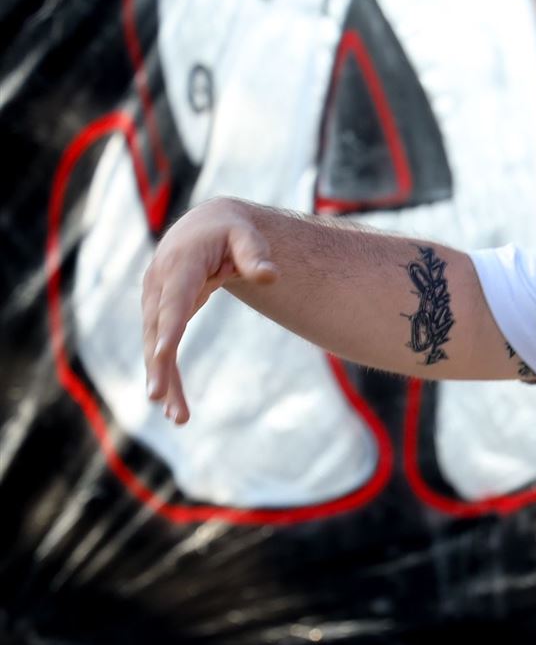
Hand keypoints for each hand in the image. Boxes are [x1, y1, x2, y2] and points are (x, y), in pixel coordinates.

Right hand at [141, 198, 278, 424]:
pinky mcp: (161, 316)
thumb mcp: (246, 236)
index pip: (174, 299)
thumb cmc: (231, 232)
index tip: (165, 353)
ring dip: (163, 380)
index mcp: (179, 264)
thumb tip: (271, 276)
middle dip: (159, 364)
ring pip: (155, 346)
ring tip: (177, 417)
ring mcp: (156, 301)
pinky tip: (175, 406)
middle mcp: (160, 285)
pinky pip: (162, 350)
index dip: (169, 325)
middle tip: (159, 398)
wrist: (204, 227)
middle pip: (158, 330)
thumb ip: (256, 254)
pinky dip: (167, 375)